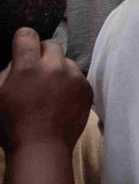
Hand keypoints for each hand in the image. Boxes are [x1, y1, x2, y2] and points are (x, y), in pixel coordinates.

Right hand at [0, 29, 90, 153]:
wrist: (42, 148)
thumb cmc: (12, 126)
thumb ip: (6, 72)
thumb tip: (16, 61)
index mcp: (27, 67)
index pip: (28, 35)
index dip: (23, 39)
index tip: (22, 45)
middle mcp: (53, 67)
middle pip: (52, 44)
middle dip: (42, 52)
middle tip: (35, 68)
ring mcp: (73, 77)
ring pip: (66, 61)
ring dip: (57, 68)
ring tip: (49, 89)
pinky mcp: (86, 88)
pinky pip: (77, 76)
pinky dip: (69, 82)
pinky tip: (60, 98)